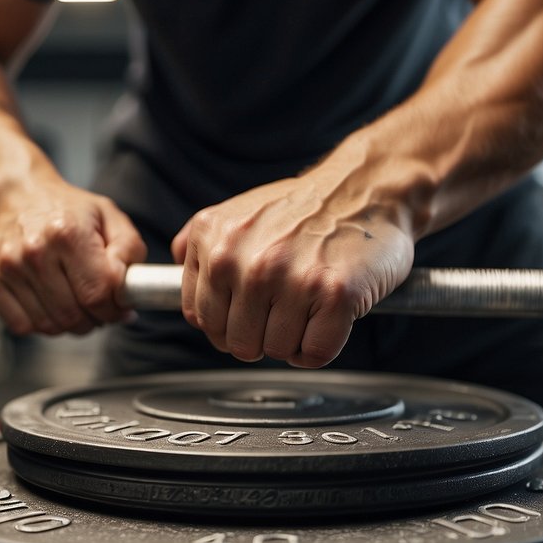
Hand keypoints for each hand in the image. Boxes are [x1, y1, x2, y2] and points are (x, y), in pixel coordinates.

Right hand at [0, 175, 146, 335]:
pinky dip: (42, 325)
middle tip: (100, 306)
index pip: (98, 294)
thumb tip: (130, 291)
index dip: (116, 309)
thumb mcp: (110, 217)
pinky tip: (52, 305)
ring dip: (71, 325)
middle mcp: (35, 250)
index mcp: (68, 233)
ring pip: (50, 325)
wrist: (17, 197)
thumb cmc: (68, 210)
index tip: (121, 307)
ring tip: (78, 304)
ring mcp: (10, 267)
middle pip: (74, 315)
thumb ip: (129, 251)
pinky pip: (22, 325)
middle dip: (96, 319)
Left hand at [171, 169, 414, 367]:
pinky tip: (328, 317)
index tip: (251, 309)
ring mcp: (292, 279)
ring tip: (309, 304)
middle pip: (237, 343)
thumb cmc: (305, 208)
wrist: (367, 187)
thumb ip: (198, 244)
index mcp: (215, 239)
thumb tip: (175, 270)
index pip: (202, 319)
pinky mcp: (336, 295)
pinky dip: (322, 346)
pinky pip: (314, 354)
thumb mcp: (236, 212)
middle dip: (261, 335)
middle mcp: (248, 260)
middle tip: (286, 307)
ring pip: (277, 352)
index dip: (229, 323)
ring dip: (295, 340)